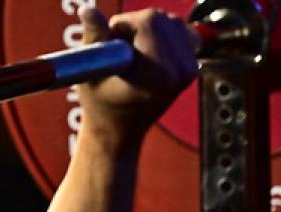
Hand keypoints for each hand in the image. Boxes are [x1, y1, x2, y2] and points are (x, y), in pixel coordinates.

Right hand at [73, 8, 198, 148]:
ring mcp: (190, 69)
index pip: (150, 20)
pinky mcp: (193, 67)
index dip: (124, 24)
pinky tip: (149, 55)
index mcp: (159, 75)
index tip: (113, 43)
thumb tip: (87, 10)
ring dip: (148, 30)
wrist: (119, 131)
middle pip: (161, 18)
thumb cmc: (100, 106)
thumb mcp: (91, 73)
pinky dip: (163, 35)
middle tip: (120, 52)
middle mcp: (180, 71)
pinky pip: (181, 31)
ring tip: (132, 57)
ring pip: (171, 22)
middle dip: (136, 26)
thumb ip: (94, 39)